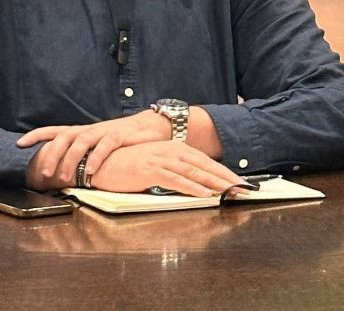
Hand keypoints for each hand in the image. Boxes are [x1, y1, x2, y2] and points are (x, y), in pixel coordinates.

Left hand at [20, 111, 169, 188]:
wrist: (153, 125)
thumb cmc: (125, 138)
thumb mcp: (101, 144)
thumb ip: (86, 152)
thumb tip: (64, 169)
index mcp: (84, 131)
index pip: (56, 130)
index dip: (37, 135)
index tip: (19, 143)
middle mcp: (91, 130)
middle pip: (65, 136)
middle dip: (51, 154)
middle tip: (43, 173)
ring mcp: (105, 131)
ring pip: (82, 141)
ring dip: (71, 160)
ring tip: (65, 177)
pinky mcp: (121, 135)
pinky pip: (105, 146)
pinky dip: (96, 158)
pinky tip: (91, 171)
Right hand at [89, 141, 243, 196]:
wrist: (100, 161)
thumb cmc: (128, 165)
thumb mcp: (157, 165)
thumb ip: (175, 171)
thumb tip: (195, 182)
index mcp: (176, 149)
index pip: (205, 161)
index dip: (224, 172)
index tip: (239, 182)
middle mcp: (172, 151)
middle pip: (205, 166)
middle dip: (226, 178)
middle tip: (244, 189)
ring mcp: (162, 159)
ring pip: (195, 172)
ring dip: (215, 183)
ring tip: (231, 192)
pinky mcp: (151, 170)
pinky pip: (177, 180)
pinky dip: (193, 188)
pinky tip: (205, 195)